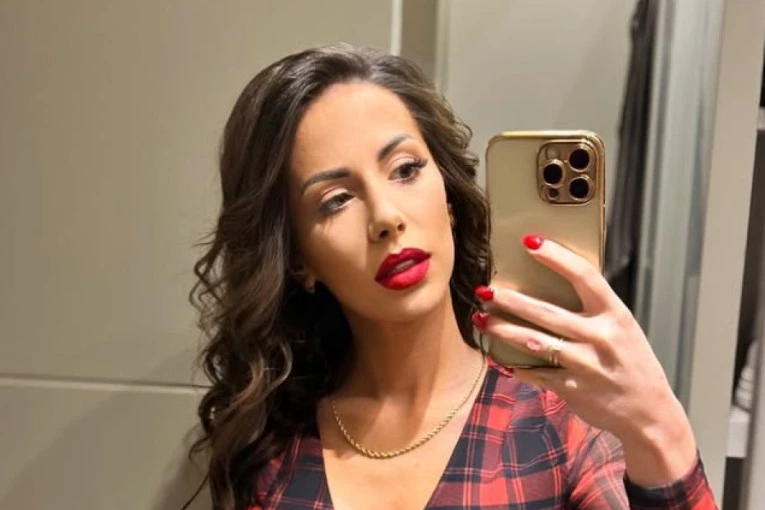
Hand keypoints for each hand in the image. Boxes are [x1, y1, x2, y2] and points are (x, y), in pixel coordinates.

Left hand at [471, 234, 697, 485]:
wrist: (649, 413)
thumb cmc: (632, 362)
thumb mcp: (623, 329)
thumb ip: (594, 309)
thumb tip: (555, 280)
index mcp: (615, 315)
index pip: (585, 277)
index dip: (556, 257)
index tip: (530, 242)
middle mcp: (600, 338)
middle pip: (547, 313)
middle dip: (511, 300)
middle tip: (484, 289)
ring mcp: (584, 365)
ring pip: (534, 342)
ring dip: (503, 330)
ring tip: (480, 319)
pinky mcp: (571, 388)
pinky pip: (534, 372)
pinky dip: (512, 364)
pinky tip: (494, 355)